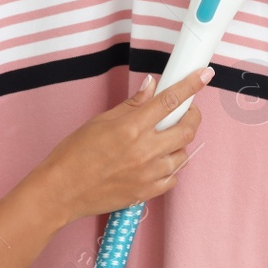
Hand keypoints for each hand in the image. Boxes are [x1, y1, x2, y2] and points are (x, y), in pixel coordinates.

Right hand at [32, 68, 211, 224]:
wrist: (62, 190)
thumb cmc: (74, 154)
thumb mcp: (100, 121)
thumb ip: (132, 104)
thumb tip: (151, 86)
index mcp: (132, 127)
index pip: (170, 100)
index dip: (191, 85)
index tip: (204, 75)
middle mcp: (145, 150)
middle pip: (187, 129)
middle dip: (192, 117)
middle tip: (184, 112)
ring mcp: (149, 174)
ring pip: (183, 155)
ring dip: (179, 144)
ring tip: (164, 139)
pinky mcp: (147, 193)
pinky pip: (173, 178)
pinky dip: (170, 167)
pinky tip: (157, 161)